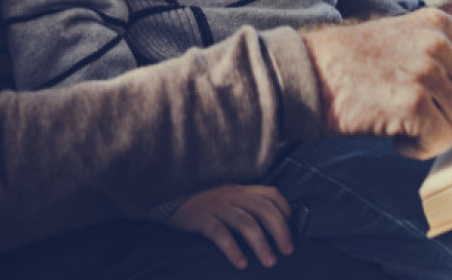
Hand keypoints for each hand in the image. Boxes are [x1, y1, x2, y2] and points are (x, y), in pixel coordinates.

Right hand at [166, 184, 292, 269]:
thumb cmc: (195, 201)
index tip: (291, 226)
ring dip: (261, 243)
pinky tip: (240, 263)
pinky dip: (232, 248)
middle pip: (263, 209)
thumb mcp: (220, 197)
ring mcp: (215, 205)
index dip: (285, 209)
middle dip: (280, 230)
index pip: (270, 193)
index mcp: (238, 189)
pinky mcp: (199, 217)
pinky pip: (220, 232)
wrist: (161, 195)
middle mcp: (230, 194)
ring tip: (269, 262)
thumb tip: (265, 226)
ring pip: (245, 222)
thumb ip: (240, 205)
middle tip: (287, 251)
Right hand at [302, 3, 451, 158]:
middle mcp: (435, 43)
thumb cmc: (345, 64)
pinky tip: (392, 136)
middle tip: (412, 116)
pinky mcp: (414, 103)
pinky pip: (438, 140)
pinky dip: (416, 148)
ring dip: (432, 133)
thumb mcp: (397, 36)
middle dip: (451, 117)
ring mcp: (425, 71)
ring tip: (397, 122)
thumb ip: (436, 47)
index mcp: (435, 23)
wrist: (302, 74)